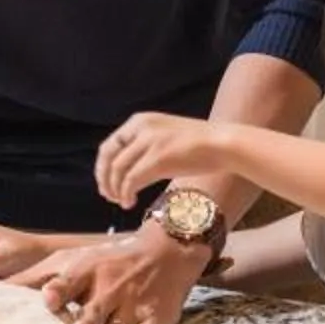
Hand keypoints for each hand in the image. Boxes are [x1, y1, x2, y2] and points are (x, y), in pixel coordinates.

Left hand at [18, 230, 210, 323]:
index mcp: (87, 271)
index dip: (59, 289)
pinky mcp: (154, 320)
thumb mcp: (72, 260)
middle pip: (94, 310)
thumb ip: (34, 278)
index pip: (70, 280)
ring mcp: (133, 306)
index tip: (48, 298)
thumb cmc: (106, 261)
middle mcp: (109, 288)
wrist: (165, 251)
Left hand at [96, 111, 226, 209]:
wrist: (222, 144)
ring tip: (122, 202)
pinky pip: (130, 181)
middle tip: (109, 197)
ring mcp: (149, 142)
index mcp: (140, 120)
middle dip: (105, 180)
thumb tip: (124, 172)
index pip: (109, 145)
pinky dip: (125, 195)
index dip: (102, 168)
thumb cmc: (198, 145)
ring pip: (117, 171)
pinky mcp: (157, 158)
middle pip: (108, 158)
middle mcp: (141, 127)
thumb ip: (144, 147)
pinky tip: (130, 203)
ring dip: (115, 191)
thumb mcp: (164, 136)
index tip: (106, 184)